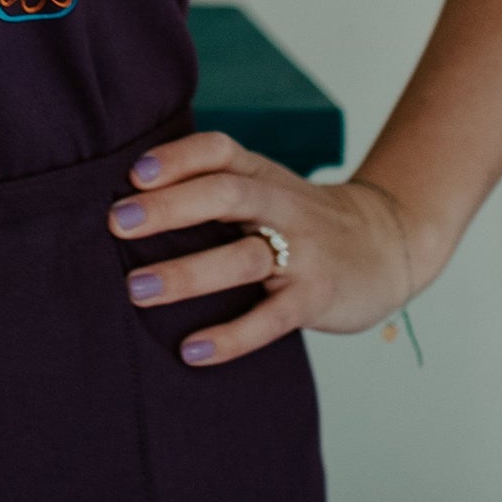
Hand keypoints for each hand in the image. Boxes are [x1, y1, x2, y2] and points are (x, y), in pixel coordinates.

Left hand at [107, 130, 430, 366]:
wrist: (385, 246)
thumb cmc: (300, 219)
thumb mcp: (264, 188)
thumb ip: (211, 187)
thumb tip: (125, 200)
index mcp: (261, 174)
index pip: (219, 151)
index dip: (177, 157)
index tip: (134, 174)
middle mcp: (282, 206)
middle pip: (226, 195)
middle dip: (169, 208)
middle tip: (117, 223)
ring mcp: (302, 253)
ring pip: (243, 258)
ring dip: (187, 274)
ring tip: (137, 290)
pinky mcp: (316, 298)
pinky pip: (270, 319)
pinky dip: (231, 336)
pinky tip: (192, 351)